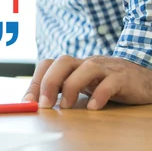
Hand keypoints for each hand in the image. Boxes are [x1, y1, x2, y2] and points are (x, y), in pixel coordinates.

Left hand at [22, 55, 151, 109]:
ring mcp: (106, 69)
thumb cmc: (106, 82)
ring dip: (71, 87)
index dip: (36, 81)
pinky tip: (93, 107)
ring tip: (66, 106)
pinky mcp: (123, 79)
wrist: (142, 79)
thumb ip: (61, 90)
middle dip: (49, 82)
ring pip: (87, 68)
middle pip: (63, 62)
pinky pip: (111, 83)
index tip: (28, 101)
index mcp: (74, 65)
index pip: (48, 64)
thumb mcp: (82, 84)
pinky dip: (100, 94)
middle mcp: (87, 63)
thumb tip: (36, 103)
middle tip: (44, 104)